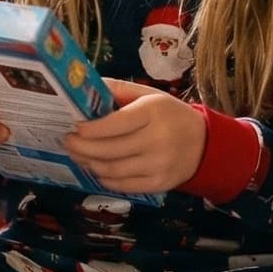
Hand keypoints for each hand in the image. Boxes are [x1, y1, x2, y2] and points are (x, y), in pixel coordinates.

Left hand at [65, 79, 204, 194]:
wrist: (204, 144)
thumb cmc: (170, 115)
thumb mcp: (150, 95)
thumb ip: (118, 89)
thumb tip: (85, 86)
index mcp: (154, 112)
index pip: (116, 124)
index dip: (91, 128)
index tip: (74, 126)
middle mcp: (157, 140)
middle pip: (109, 149)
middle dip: (82, 147)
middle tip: (67, 142)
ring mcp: (158, 165)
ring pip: (113, 170)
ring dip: (89, 163)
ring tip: (78, 155)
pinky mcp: (159, 184)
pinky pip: (124, 185)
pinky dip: (104, 179)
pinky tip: (96, 169)